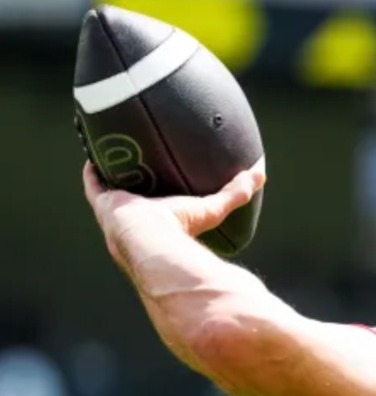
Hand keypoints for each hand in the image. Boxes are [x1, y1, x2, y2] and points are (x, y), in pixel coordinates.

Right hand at [82, 159, 265, 261]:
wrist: (151, 242)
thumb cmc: (181, 231)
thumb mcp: (212, 209)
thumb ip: (236, 194)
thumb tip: (261, 174)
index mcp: (159, 225)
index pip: (159, 210)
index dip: (160, 196)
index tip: (160, 182)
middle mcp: (136, 222)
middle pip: (134, 199)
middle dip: (135, 183)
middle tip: (137, 163)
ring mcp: (117, 213)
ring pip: (113, 190)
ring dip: (113, 173)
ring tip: (115, 154)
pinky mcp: (103, 204)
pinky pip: (94, 184)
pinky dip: (93, 170)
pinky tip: (94, 153)